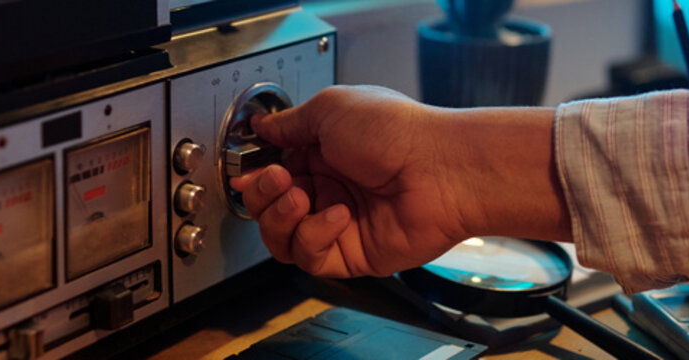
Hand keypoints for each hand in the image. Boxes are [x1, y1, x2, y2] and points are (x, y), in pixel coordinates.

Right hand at [229, 85, 568, 277]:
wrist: (441, 170)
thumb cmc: (396, 133)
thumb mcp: (331, 109)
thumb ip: (290, 122)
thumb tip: (263, 125)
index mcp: (322, 153)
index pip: (270, 173)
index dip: (254, 175)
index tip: (248, 169)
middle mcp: (329, 189)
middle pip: (269, 209)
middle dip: (263, 195)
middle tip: (276, 180)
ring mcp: (339, 224)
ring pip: (282, 239)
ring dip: (280, 218)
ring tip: (299, 198)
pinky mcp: (351, 253)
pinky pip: (311, 256)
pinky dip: (314, 235)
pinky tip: (337, 215)